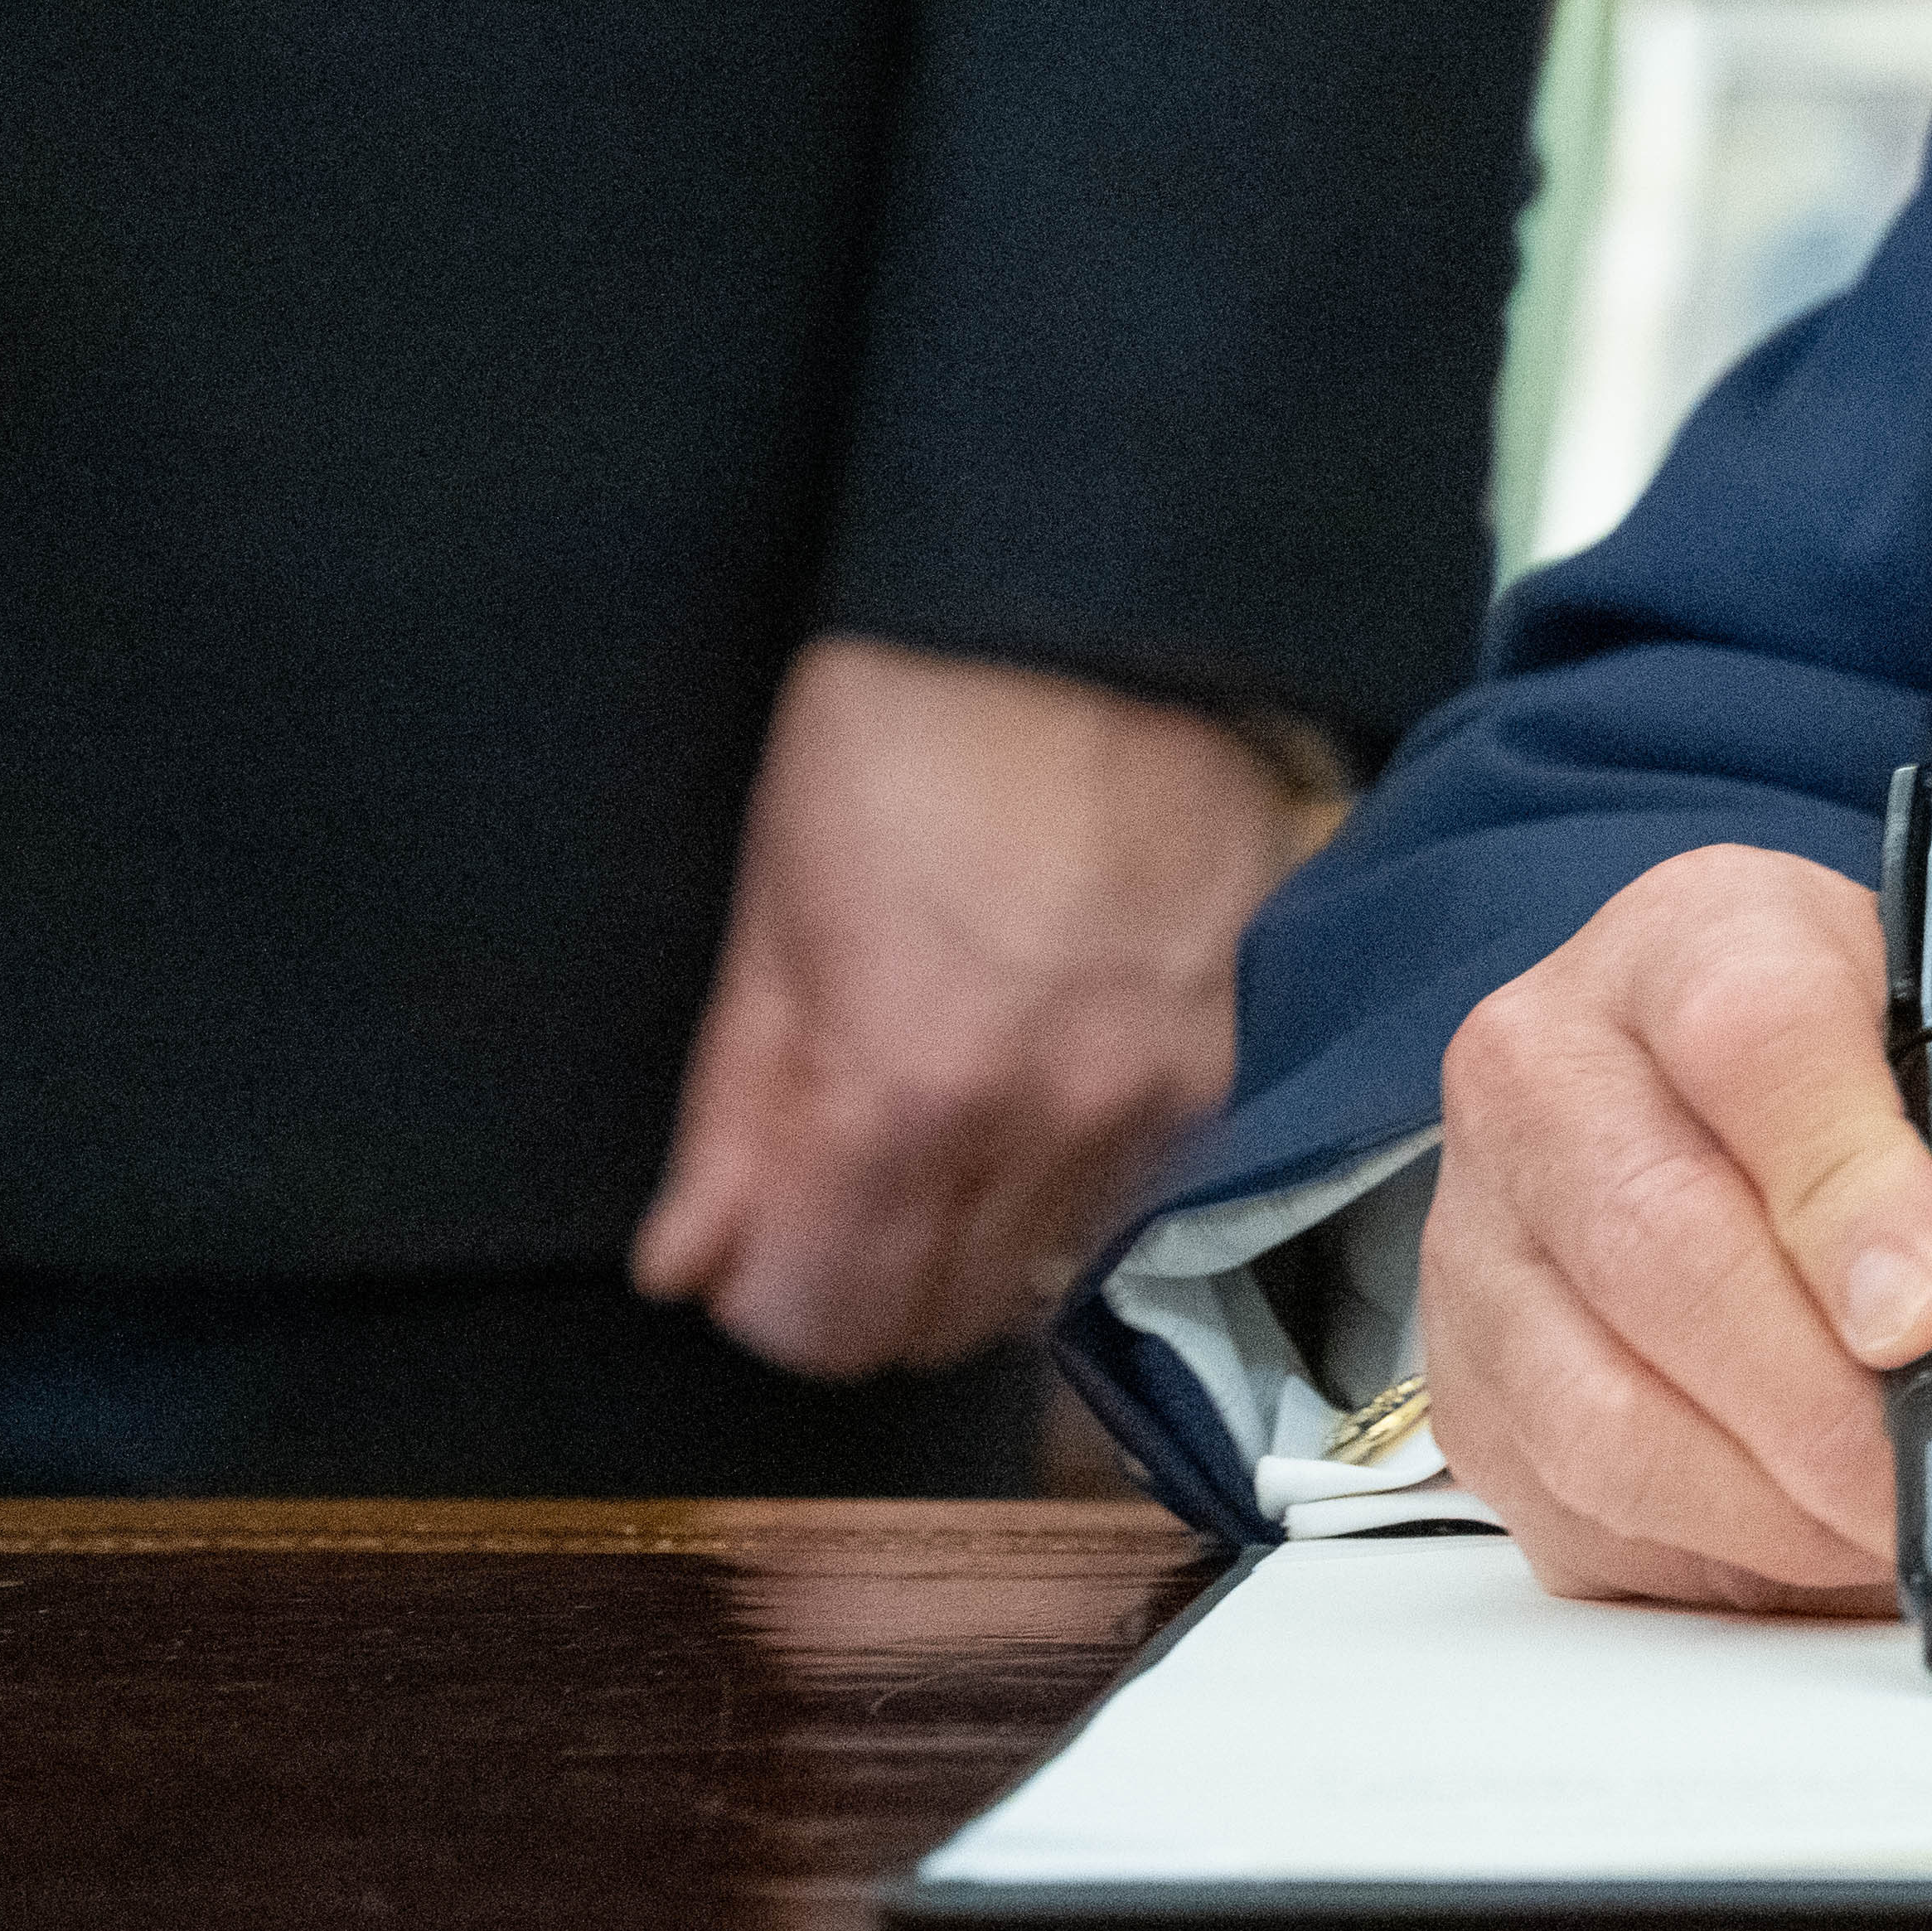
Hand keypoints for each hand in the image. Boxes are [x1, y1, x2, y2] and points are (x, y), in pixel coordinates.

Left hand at [628, 631, 1312, 1379]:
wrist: (1097, 612)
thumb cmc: (910, 730)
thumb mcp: (775, 914)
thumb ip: (738, 1112)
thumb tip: (690, 1263)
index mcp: (910, 1092)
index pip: (828, 1317)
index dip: (769, 1296)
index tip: (757, 1246)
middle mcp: (1055, 1122)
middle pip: (942, 1318)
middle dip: (870, 1277)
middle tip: (842, 1185)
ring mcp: (1167, 1091)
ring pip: (1052, 1268)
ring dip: (984, 1232)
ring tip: (952, 1119)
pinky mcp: (1241, 1048)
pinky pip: (1148, 1186)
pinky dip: (1084, 1174)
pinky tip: (1050, 1085)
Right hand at [1426, 842, 1931, 1619]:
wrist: (1771, 1159)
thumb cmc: (1895, 1115)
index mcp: (1701, 941)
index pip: (1748, 1037)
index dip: (1845, 1187)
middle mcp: (1551, 1067)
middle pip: (1657, 1243)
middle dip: (1821, 1403)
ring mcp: (1482, 1235)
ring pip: (1599, 1411)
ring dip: (1779, 1512)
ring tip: (1921, 1531)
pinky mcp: (1470, 1390)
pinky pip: (1582, 1516)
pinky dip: (1730, 1570)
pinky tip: (1842, 1562)